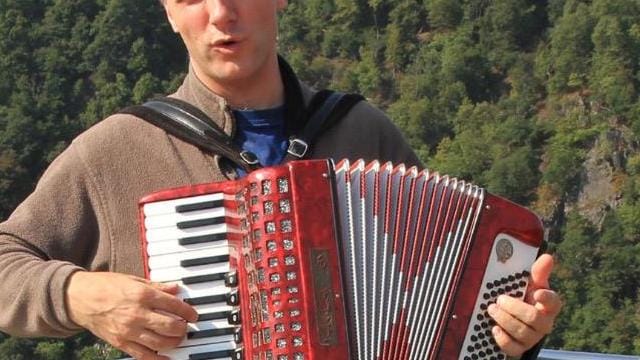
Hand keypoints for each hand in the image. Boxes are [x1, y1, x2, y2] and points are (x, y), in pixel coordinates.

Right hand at [66, 271, 197, 359]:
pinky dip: (158, 358)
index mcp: (143, 295)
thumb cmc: (105, 286)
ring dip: (174, 342)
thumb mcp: (134, 280)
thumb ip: (157, 287)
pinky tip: (167, 357)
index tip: (193, 314)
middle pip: (171, 326)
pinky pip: (144, 355)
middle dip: (183, 328)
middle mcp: (138, 314)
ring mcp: (129, 330)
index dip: (188, 311)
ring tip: (178, 338)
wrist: (79, 298)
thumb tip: (176, 289)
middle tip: (185, 326)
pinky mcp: (121, 343)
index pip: (174, 305)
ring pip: (161, 342)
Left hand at [487, 254, 561, 356]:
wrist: (514, 321)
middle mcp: (543, 324)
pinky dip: (502, 338)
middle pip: (534, 318)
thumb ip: (537, 272)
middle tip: (500, 299)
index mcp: (547, 306)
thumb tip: (547, 256)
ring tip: (492, 309)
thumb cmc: (524, 299)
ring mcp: (532, 338)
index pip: (554, 302)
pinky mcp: (519, 348)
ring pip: (522, 332)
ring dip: (504, 319)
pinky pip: (513, 348)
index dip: (547, 298)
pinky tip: (494, 328)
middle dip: (514, 308)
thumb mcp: (529, 285)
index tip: (536, 292)